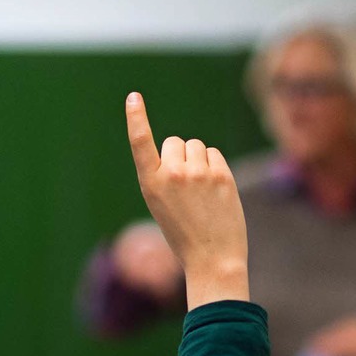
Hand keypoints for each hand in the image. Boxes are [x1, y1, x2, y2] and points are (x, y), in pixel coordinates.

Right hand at [125, 92, 248, 310]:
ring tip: (201, 190)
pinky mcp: (221, 175)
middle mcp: (172, 174)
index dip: (136, 118)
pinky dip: (214, 166)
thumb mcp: (162, 205)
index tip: (134, 97)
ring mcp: (198, 173)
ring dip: (198, 161)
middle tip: (186, 184)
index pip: (140, 143)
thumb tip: (186, 148)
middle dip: (180, 156)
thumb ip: (167, 176)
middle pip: (175, 142)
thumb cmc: (185, 235)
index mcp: (150, 184)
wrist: (213, 258)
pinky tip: (215, 189)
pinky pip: (214, 154)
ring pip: (196, 147)